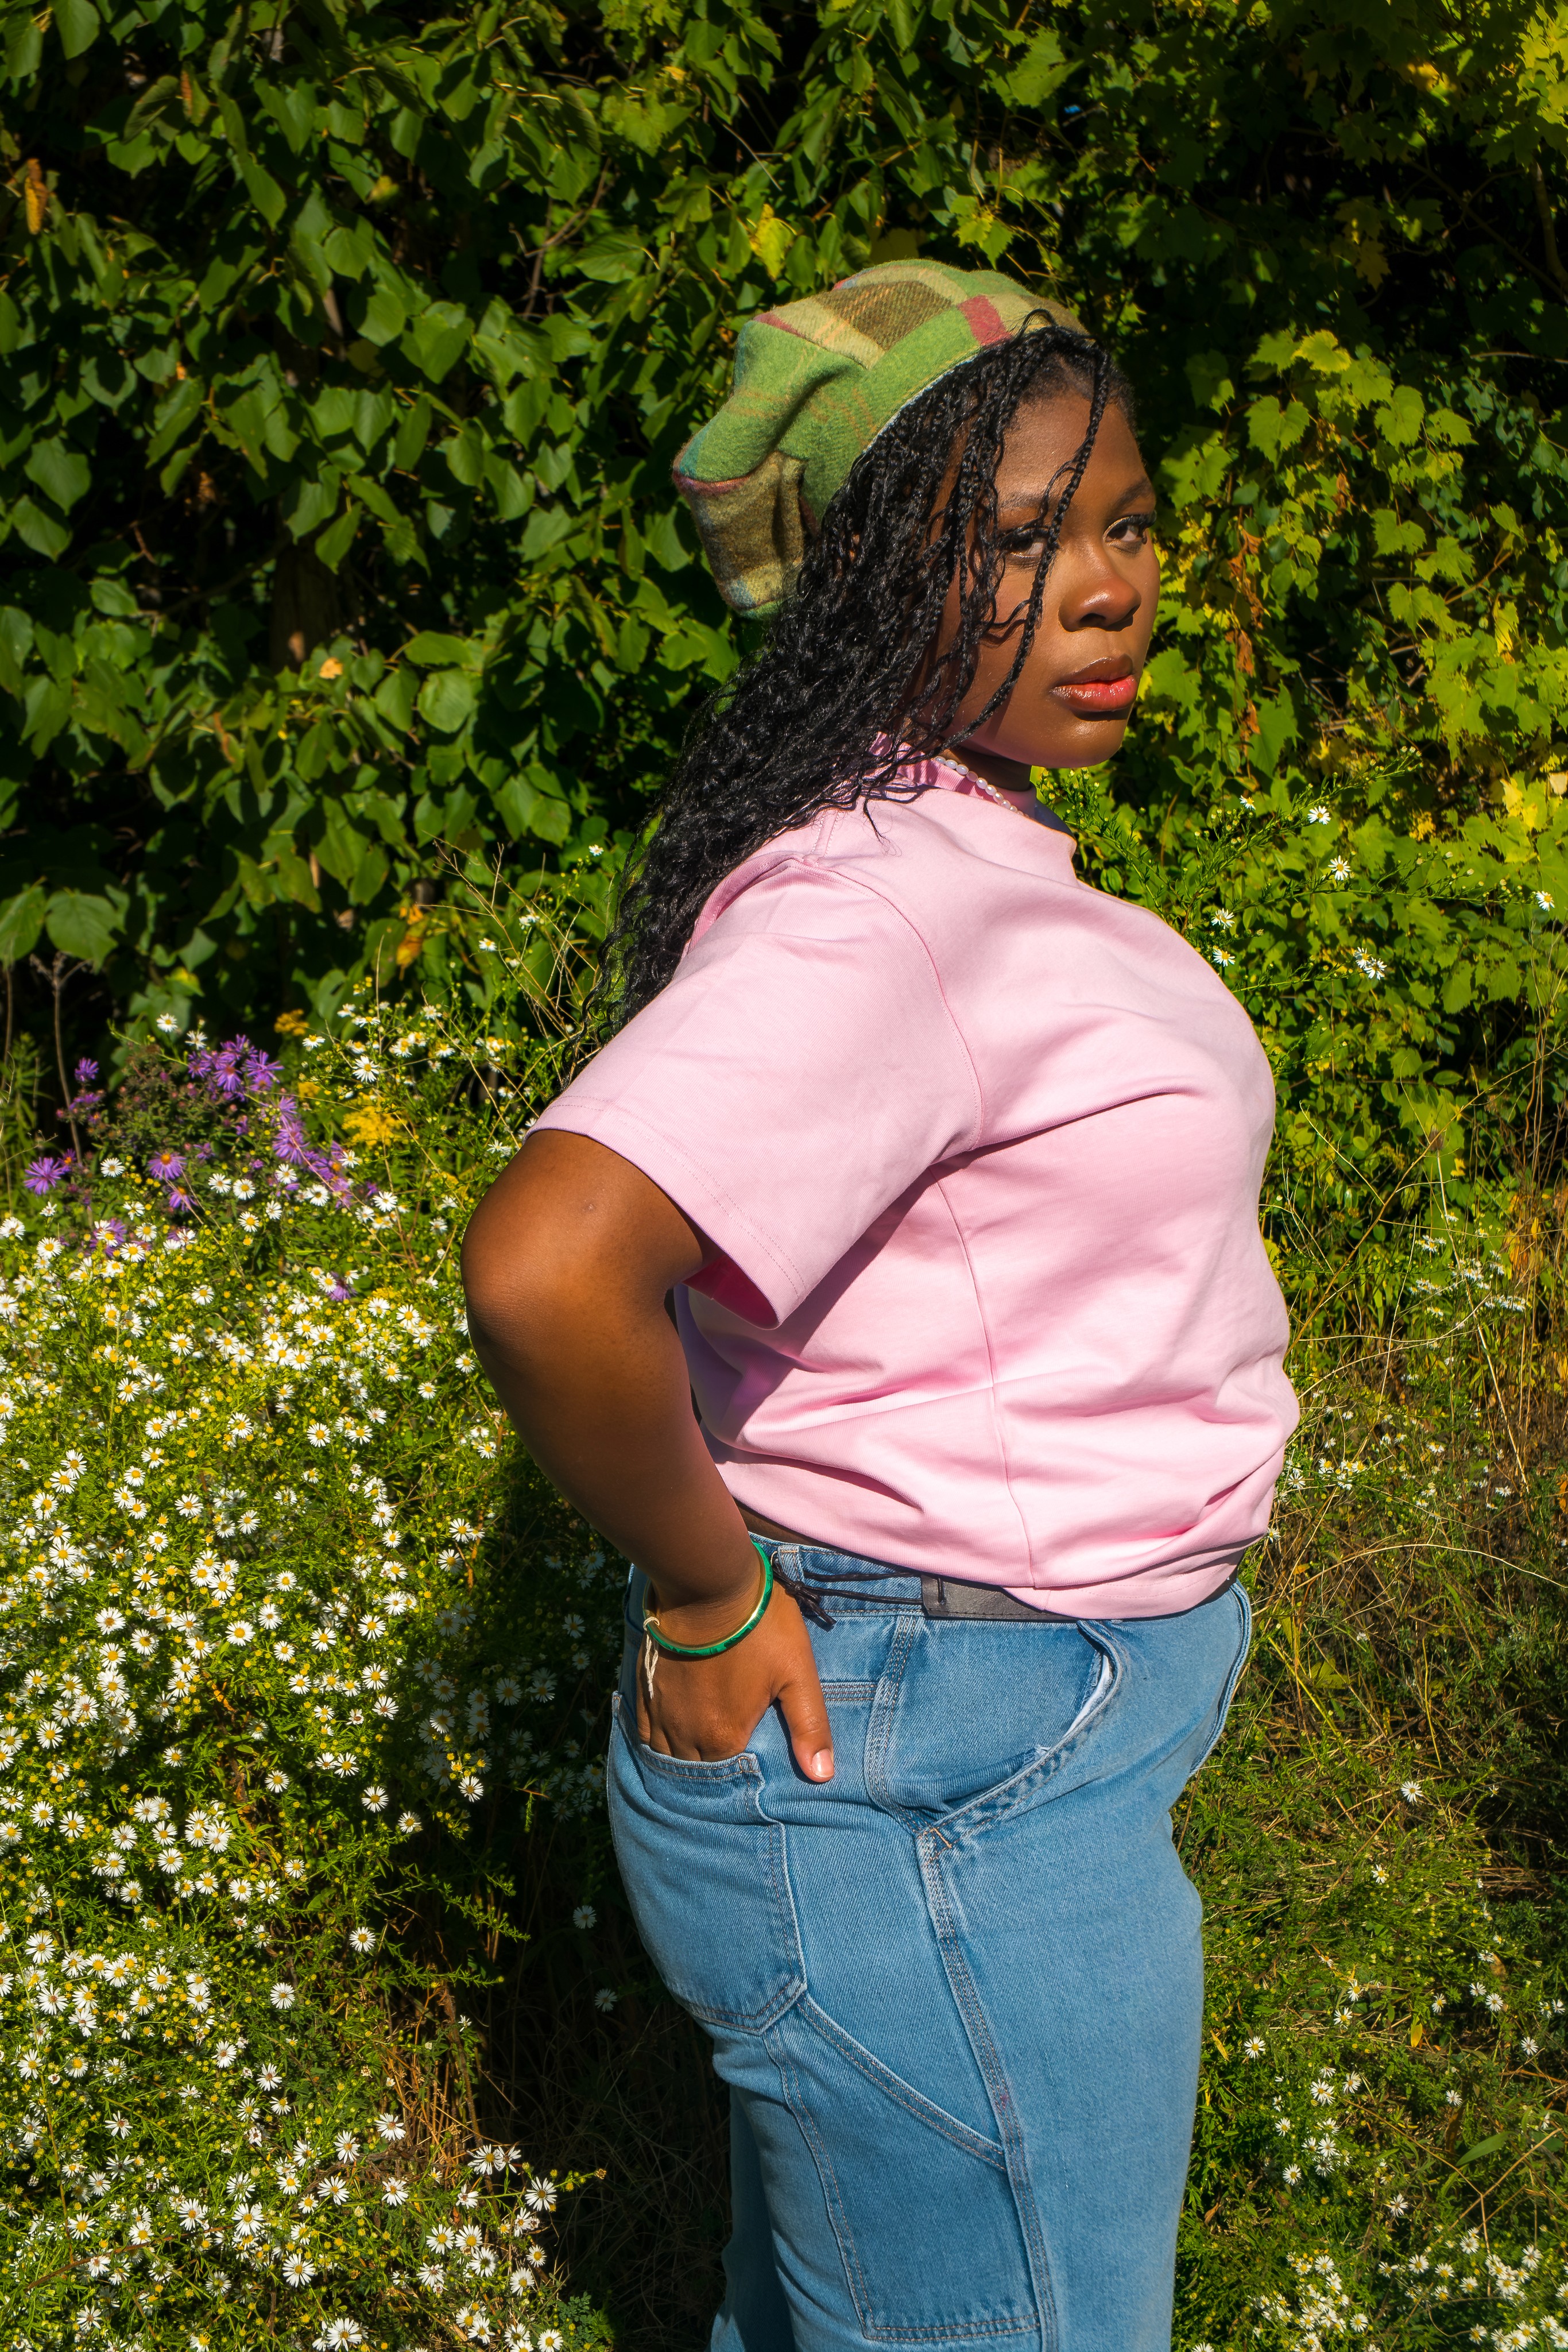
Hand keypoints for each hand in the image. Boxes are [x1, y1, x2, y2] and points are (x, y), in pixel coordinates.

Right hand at [636, 1579, 833, 1779]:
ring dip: (684, 1755)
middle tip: (728, 1748)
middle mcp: (687, 1733)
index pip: (728, 1777)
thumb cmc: (760, 1628)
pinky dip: (657, 1738)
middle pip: (696, 1768)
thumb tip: (822, 1776)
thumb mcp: (797, 1674)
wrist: (708, 1584)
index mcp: (724, 1736)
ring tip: (701, 1745)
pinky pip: (645, 1731)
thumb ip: (810, 1727)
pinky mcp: (646, 1689)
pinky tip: (671, 1731)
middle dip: (711, 1765)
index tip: (750, 1758)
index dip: (740, 1773)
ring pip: (668, 1754)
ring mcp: (662, 1712)